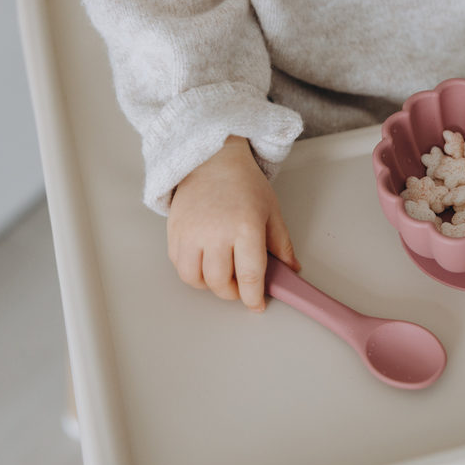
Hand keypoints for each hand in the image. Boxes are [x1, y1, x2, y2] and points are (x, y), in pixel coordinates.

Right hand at [167, 135, 299, 311]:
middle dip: (232, 293)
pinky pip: (179, 264)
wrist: (213, 160)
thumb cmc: (244, 183)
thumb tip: (291, 269)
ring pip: (194, 279)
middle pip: (220, 282)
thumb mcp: (271, 211)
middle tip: (240, 288)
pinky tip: (205, 262)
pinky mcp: (174, 231)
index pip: (249, 276)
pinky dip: (192, 271)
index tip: (256, 305)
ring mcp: (191, 232)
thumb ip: (281, 244)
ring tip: (221, 274)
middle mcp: (215, 232)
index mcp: (245, 228)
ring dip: (209, 285)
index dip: (253, 297)